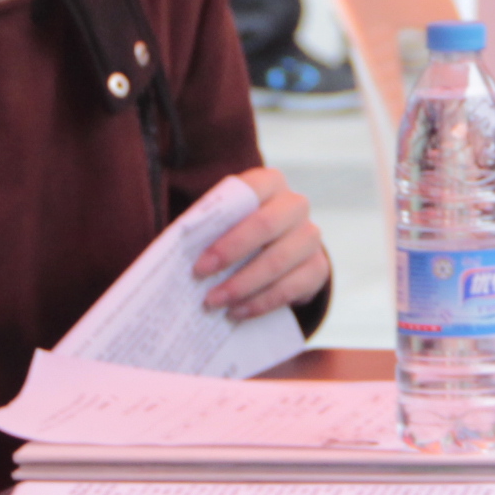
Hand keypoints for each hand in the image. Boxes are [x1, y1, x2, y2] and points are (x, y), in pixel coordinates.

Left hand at [195, 164, 331, 321]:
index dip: (223, 225)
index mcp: (269, 183)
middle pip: (265, 225)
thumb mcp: (222, 221)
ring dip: (242, 286)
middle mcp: (294, 205)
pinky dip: (261, 302)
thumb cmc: (237, 231)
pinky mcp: (318, 266)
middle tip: (200, 278)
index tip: (198, 259)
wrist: (276, 250)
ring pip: (278, 261)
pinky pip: (292, 287)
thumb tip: (176, 249)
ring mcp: (310, 236)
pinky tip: (237, 311)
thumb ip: (207, 226)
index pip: (250, 193)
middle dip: (230, 254)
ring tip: (214, 302)